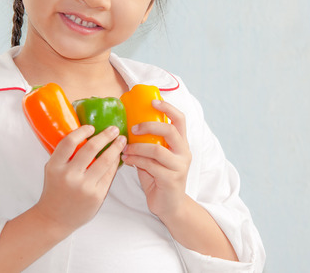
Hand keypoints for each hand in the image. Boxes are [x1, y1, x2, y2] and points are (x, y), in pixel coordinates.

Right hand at [34, 124, 126, 234]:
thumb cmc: (55, 190)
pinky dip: (115, 163)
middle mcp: (69, 176)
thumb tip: (88, 135)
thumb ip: (66, 155)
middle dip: (106, 135)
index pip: (69, 142)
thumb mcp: (53, 169)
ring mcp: (84, 186)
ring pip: (105, 160)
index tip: (91, 127)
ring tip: (121, 140)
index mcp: (55, 166)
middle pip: (91, 148)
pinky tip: (118, 156)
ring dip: (116, 147)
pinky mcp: (96, 195)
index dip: (82, 131)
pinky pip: (109, 174)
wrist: (54, 219)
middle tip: (114, 129)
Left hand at [121, 100, 191, 222]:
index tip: (152, 102)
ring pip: (157, 149)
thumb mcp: (155, 157)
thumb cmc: (159, 178)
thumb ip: (148, 142)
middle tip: (133, 128)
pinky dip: (135, 160)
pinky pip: (150, 165)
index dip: (167, 108)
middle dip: (148, 126)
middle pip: (170, 131)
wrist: (170, 207)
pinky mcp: (171, 179)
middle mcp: (183, 153)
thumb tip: (128, 126)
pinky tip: (127, 159)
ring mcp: (179, 166)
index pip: (180, 120)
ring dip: (137, 147)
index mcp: (181, 143)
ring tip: (126, 148)